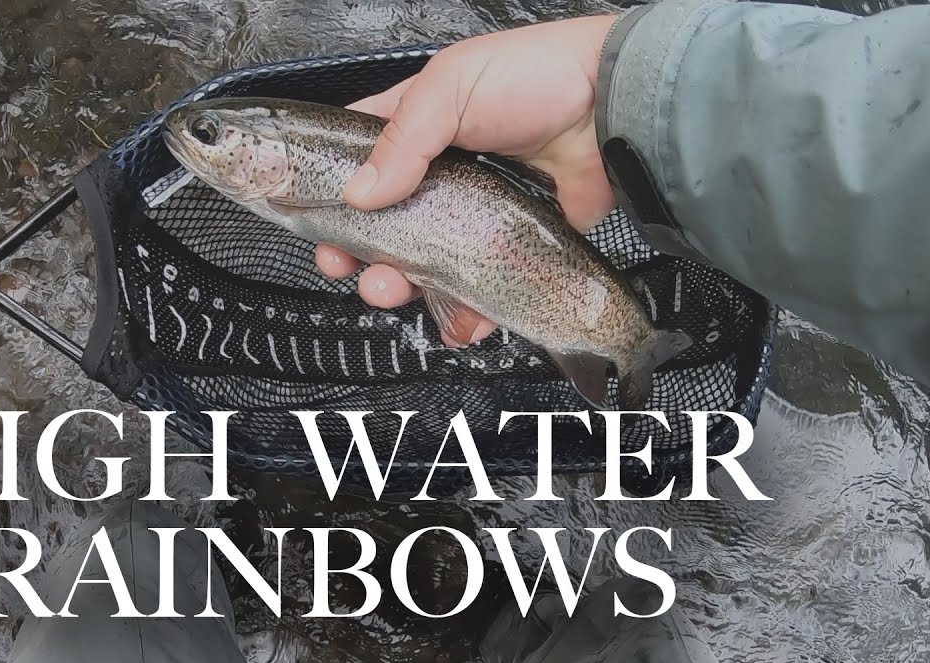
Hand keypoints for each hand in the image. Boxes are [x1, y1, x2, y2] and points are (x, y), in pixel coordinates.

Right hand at [317, 15, 618, 345]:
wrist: (614, 108)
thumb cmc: (537, 76)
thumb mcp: (452, 88)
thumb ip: (402, 141)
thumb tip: (360, 193)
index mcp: (417, 124)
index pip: (357, 160)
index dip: (331, 194)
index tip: (315, 226)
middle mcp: (441, 171)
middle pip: (383, 224)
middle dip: (361, 254)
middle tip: (355, 271)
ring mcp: (475, 211)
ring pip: (424, 262)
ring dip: (403, 286)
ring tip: (398, 292)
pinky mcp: (511, 242)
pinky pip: (477, 286)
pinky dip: (463, 310)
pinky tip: (458, 318)